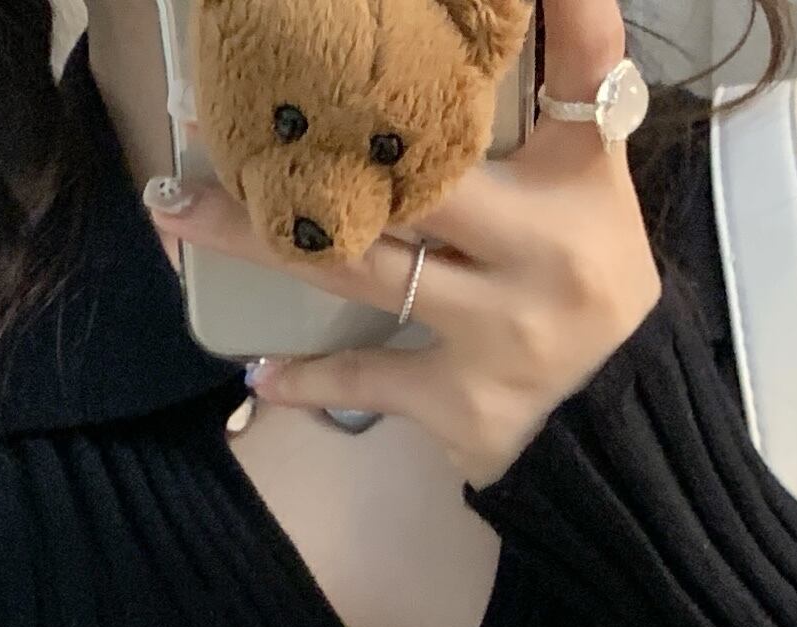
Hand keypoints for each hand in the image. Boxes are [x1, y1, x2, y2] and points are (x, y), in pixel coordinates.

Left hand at [143, 0, 659, 487]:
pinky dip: (309, 380)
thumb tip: (501, 14)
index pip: (585, 67)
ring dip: (258, 237)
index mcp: (579, 177)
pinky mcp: (464, 398)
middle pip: (418, 174)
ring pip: (360, 266)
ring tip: (178, 208)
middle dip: (319, 136)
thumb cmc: (585, 278)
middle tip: (212, 108)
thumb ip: (550, 95)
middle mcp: (543, 249)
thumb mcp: (584, 183)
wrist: (618, 416)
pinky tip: (258, 371)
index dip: (568, 7)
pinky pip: (367, 378)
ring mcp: (500, 330)